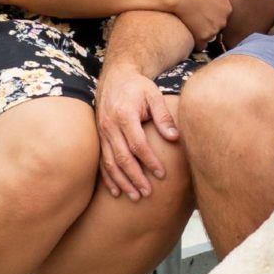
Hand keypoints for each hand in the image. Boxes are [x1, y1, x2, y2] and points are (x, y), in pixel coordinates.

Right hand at [94, 65, 177, 200]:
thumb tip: (174, 138)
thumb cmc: (138, 87)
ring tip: (134, 197)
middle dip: (135, 178)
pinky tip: (116, 191)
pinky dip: (108, 178)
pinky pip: (102, 161)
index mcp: (125, 115)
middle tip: (147, 193)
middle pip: (122, 158)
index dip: (150, 161)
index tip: (162, 174)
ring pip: (110, 163)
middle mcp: (110, 125)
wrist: (115, 76)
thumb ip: (163, 117)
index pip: (138, 144)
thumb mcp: (154, 95)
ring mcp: (102, 132)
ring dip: (122, 182)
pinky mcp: (99, 137)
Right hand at [169, 0, 231, 47]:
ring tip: (190, 25)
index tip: (203, 12)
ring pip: (210, 36)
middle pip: (218, 26)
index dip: (213, 14)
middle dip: (209, 23)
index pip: (223, 16)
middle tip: (196, 18)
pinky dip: (195, 42)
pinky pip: (200, 45)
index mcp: (227, 8)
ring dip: (202, 33)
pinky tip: (189, 33)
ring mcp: (213, 30)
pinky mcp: (202, 38)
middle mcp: (223, 21)